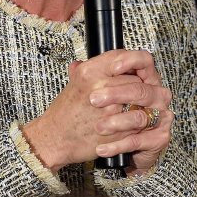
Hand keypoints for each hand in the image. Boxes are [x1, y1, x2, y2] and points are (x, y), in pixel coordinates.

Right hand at [22, 49, 172, 174]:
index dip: (132, 63)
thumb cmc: (65, 112)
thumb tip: (114, 59)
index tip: (133, 70)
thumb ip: (95, 68)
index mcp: (90, 72)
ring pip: (141, 99)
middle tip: (135, 92)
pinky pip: (140, 118)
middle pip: (136, 79)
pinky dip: (140, 118)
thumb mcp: (75, 82)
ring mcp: (111, 108)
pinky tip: (134, 119)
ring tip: (135, 105)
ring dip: (141, 103)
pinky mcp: (119, 128)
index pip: (122, 57)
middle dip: (138, 86)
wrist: (55, 139)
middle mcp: (100, 87)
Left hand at [90, 50, 173, 174]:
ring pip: (139, 117)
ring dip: (116, 123)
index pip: (144, 61)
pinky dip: (118, 145)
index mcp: (145, 79)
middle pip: (141, 89)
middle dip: (116, 94)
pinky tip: (102, 149)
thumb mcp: (101, 93)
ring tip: (98, 127)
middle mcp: (156, 96)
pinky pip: (138, 141)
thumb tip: (75, 66)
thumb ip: (93, 77)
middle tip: (93, 99)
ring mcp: (161, 116)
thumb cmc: (110, 115)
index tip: (113, 69)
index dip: (131, 62)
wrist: (109, 144)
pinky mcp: (159, 137)